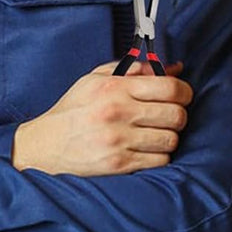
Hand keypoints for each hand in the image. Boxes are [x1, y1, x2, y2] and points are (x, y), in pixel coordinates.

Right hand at [12, 61, 191, 176]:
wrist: (47, 144)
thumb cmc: (73, 110)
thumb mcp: (95, 80)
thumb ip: (132, 70)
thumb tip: (172, 68)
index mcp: (114, 88)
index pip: (168, 87)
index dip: (184, 91)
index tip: (182, 95)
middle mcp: (118, 112)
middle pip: (176, 115)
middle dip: (178, 115)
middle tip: (169, 115)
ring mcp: (120, 140)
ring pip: (171, 139)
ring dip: (167, 137)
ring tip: (154, 133)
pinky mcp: (120, 163)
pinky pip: (160, 160)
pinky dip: (158, 155)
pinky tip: (144, 148)